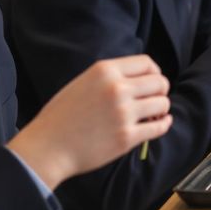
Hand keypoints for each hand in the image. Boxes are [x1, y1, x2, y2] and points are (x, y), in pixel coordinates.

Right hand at [9, 55, 171, 186]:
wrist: (47, 147)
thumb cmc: (62, 116)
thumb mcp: (83, 83)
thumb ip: (110, 77)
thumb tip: (140, 79)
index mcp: (105, 71)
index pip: (147, 62)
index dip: (155, 72)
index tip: (152, 82)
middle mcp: (117, 88)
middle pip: (160, 82)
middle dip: (160, 91)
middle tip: (153, 100)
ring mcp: (123, 113)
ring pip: (163, 104)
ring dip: (161, 109)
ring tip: (152, 114)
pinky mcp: (127, 137)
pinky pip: (159, 127)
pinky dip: (163, 124)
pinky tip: (159, 123)